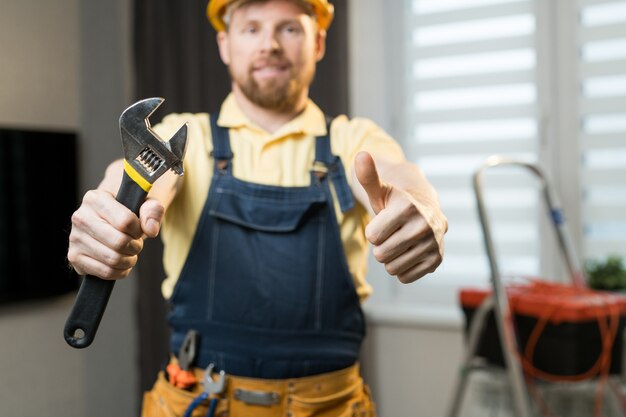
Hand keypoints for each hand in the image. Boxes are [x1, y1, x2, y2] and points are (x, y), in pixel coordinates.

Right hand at [67, 189, 163, 279]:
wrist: (111, 220)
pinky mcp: (75, 257)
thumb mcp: (146, 202)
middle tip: (136, 243)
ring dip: (129, 260)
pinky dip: (120, 271)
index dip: (139, 229)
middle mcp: (80, 217)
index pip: (125, 221)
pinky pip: (105, 272)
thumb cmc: (130, 210)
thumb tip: (150, 230)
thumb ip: (153, 210)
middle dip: (135, 246)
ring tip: (130, 252)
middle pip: (119, 242)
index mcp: (95, 199)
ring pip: (113, 259)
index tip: (139, 229)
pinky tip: (122, 262)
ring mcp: (74, 238)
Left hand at [355, 151, 444, 282]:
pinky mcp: (437, 260)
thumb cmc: (394, 201)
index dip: (374, 231)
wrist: (423, 208)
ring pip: (392, 268)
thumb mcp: (379, 190)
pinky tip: (410, 251)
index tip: (384, 220)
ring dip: (391, 258)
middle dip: (381, 245)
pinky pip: (404, 277)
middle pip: (381, 254)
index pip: (372, 236)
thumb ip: (368, 175)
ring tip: (401, 241)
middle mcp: (424, 224)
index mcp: (407, 207)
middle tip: (392, 233)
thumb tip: (360, 155)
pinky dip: (403, 268)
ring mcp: (433, 243)